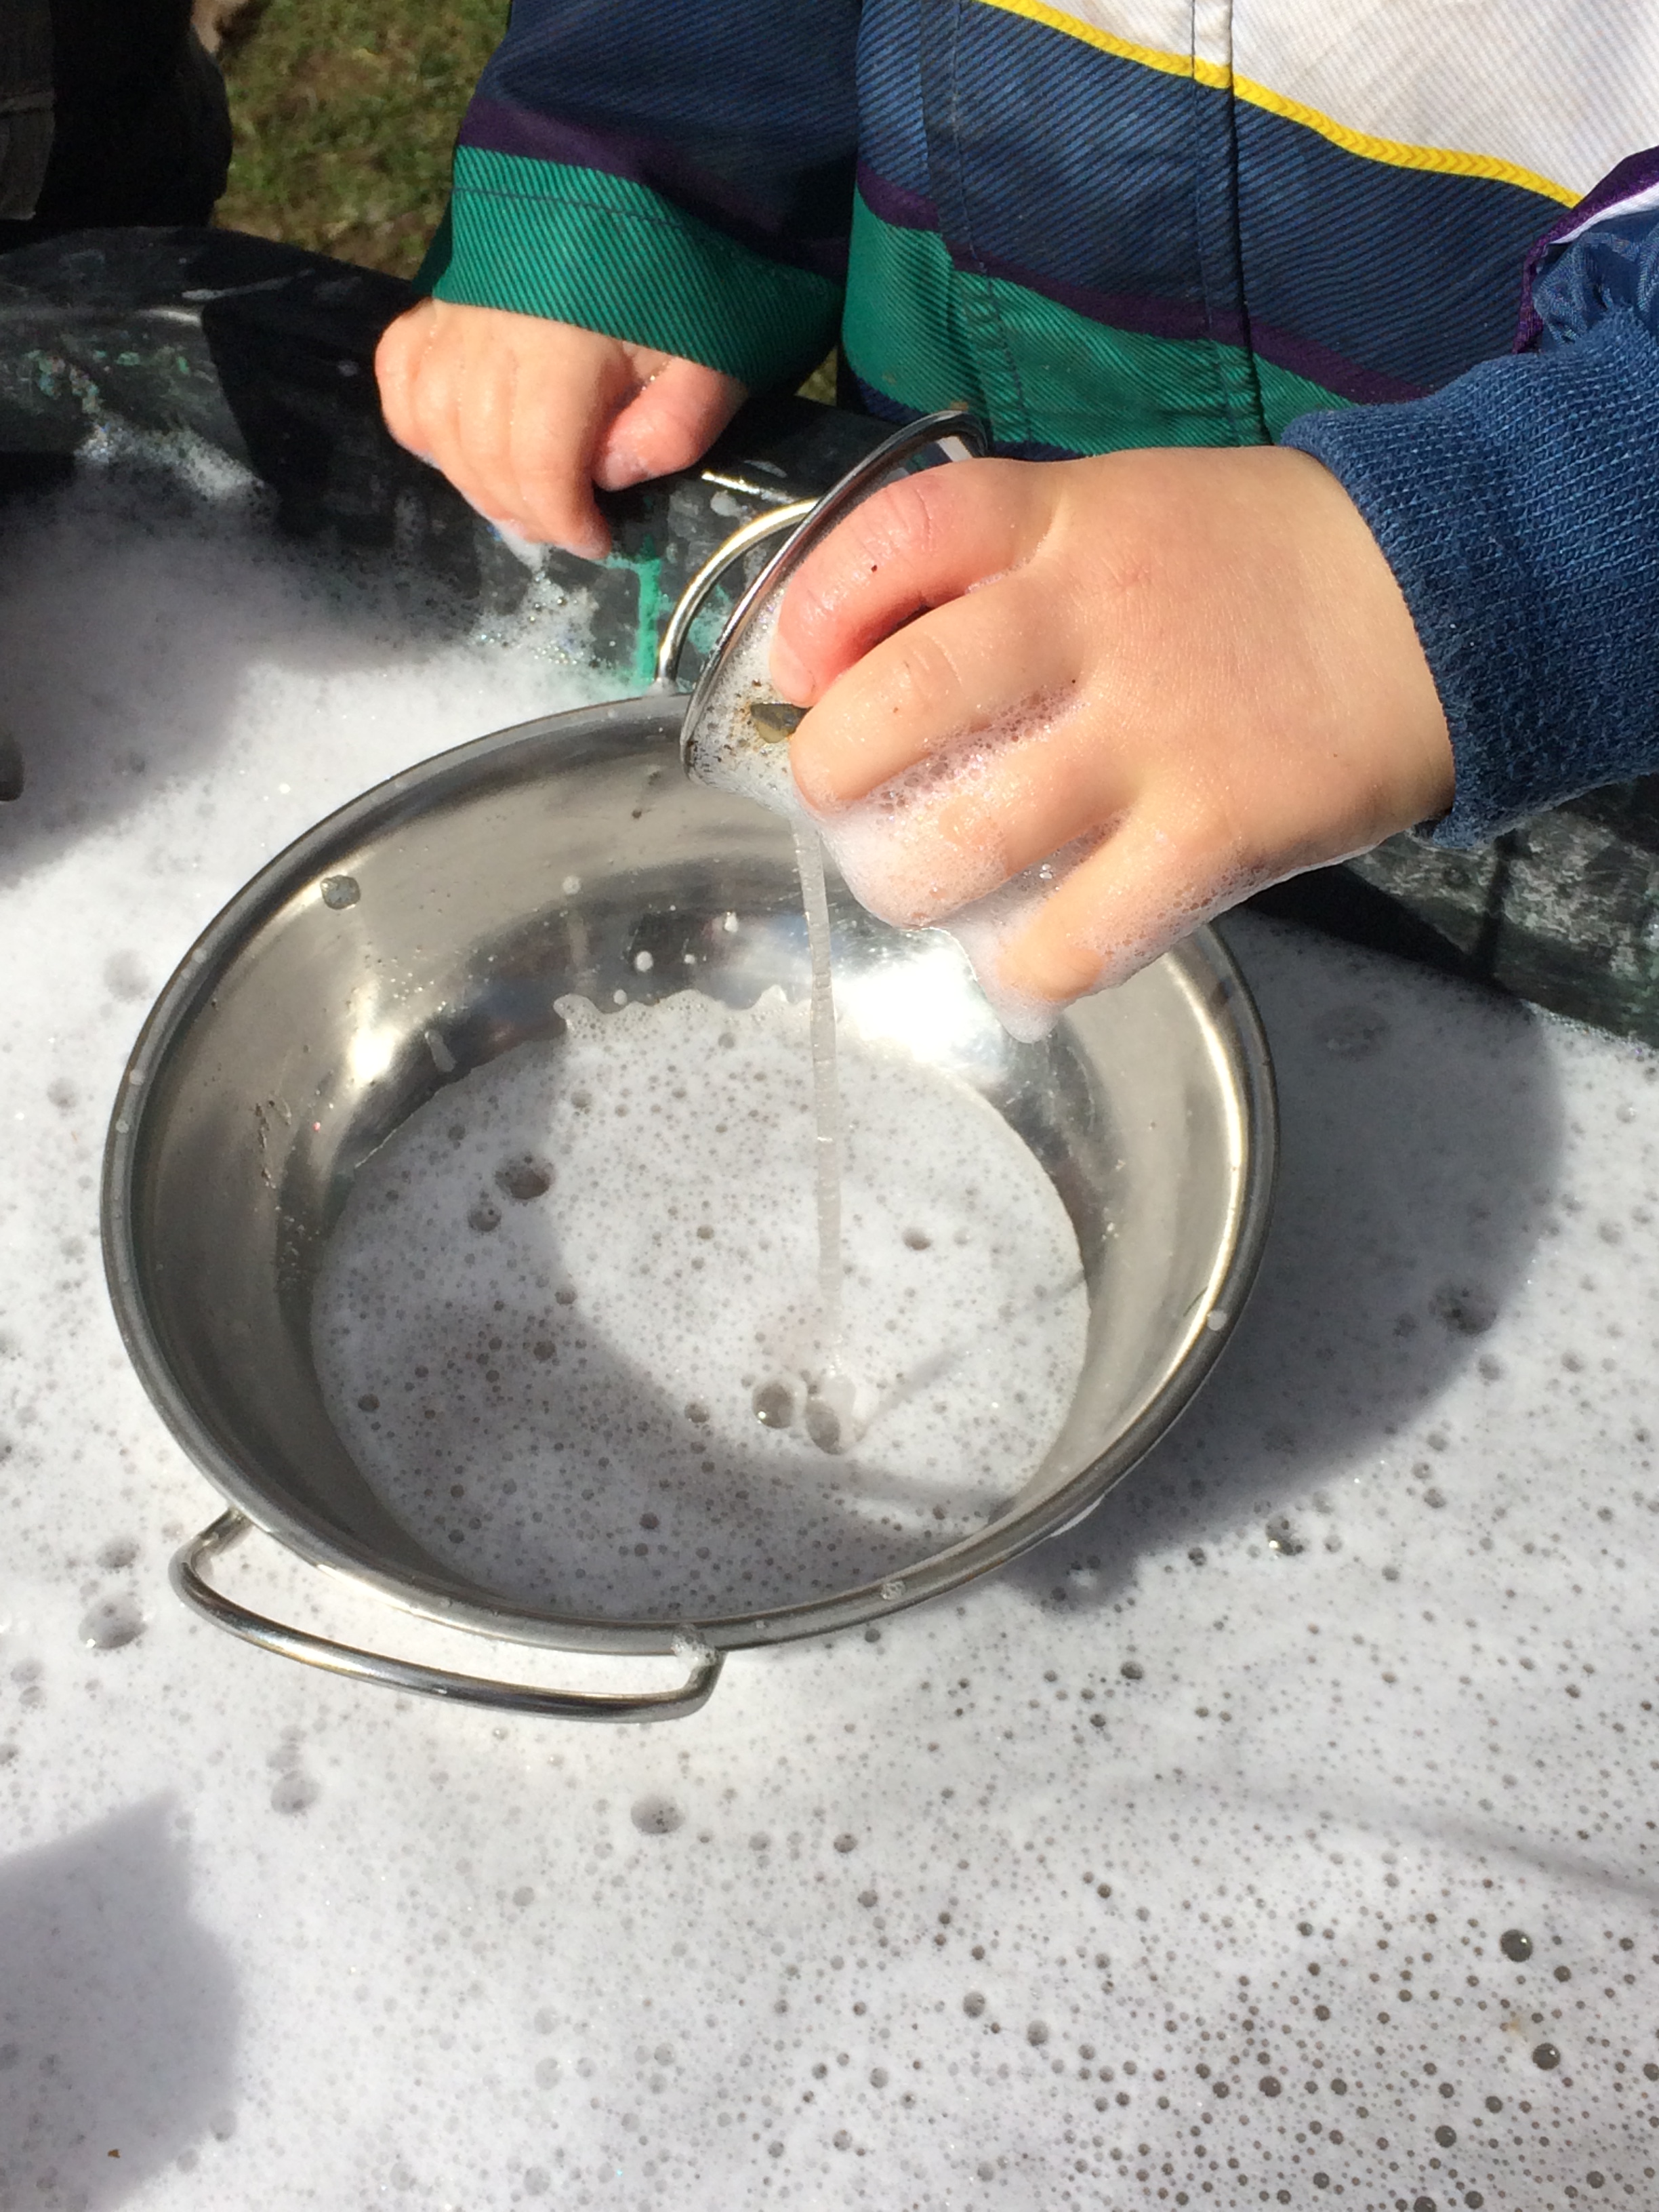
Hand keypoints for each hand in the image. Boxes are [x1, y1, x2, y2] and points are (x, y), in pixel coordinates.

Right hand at [375, 299, 746, 559]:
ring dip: (472, 479)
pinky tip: (455, 448)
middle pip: (481, 451)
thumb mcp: (714, 362)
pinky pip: (401, 372)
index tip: (596, 541)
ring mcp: (456, 309)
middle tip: (562, 526)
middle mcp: (495, 327)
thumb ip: (673, 429)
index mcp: (567, 345)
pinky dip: (420, 422)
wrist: (646, 182)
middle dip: (522, 509)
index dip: (562, 519)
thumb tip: (606, 474)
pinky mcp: (436, 297)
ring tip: (519, 498)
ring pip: (434, 421)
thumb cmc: (685, 284)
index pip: (538, 462)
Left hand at [770, 447, 1452, 1008]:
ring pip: (963, 839)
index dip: (817, 616)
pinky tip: (1019, 964)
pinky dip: (1023, 970)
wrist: (1444, 595)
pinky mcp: (1215, 835)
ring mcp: (1154, 734)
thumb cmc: (1253, 567)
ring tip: (927, 885)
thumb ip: (1006, 572)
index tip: (804, 675)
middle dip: (830, 773)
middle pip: (896, 705)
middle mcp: (1092, 621)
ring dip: (911, 883)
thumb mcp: (1122, 512)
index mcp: (1063, 521)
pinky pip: (1075, 936)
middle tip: (846, 802)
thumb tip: (869, 669)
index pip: (895, 540)